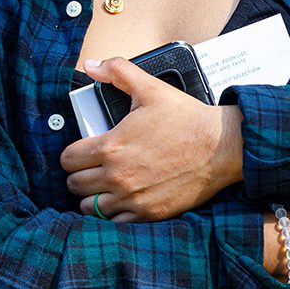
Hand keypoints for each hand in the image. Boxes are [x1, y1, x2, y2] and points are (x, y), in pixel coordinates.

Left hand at [61, 57, 243, 222]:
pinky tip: (122, 201)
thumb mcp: (151, 88)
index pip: (68, 159)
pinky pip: (114, 222)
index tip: (83, 152)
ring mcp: (132, 197)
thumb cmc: (188, 119)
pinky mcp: (149, 213)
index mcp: (111, 146)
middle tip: (93, 168)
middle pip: (74, 184)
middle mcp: (117, 176)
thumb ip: (118, 72)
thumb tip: (92, 66)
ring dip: (93, 196)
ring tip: (105, 186)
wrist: (221, 147)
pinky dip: (114, 214)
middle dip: (80, 174)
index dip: (73, 154)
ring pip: (89, 207)